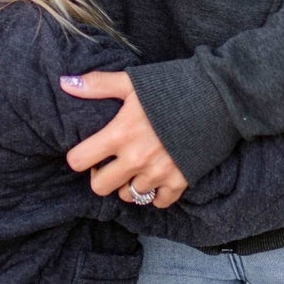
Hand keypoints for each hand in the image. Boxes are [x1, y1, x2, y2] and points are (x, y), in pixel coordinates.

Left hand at [60, 71, 188, 207]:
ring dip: (128, 184)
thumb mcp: (132, 81)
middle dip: (101, 177)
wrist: (218, 96)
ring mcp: (159, 173)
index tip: (89, 152)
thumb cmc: (172, 86)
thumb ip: (97, 85)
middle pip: (100, 187)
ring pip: (129, 196)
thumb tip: (64, 83)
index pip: (79, 161)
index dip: (80, 157)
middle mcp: (136, 159)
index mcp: (120, 134)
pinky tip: (158, 177)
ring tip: (136, 168)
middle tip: (110, 164)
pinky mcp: (180, 182)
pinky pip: (158, 202)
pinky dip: (156, 193)